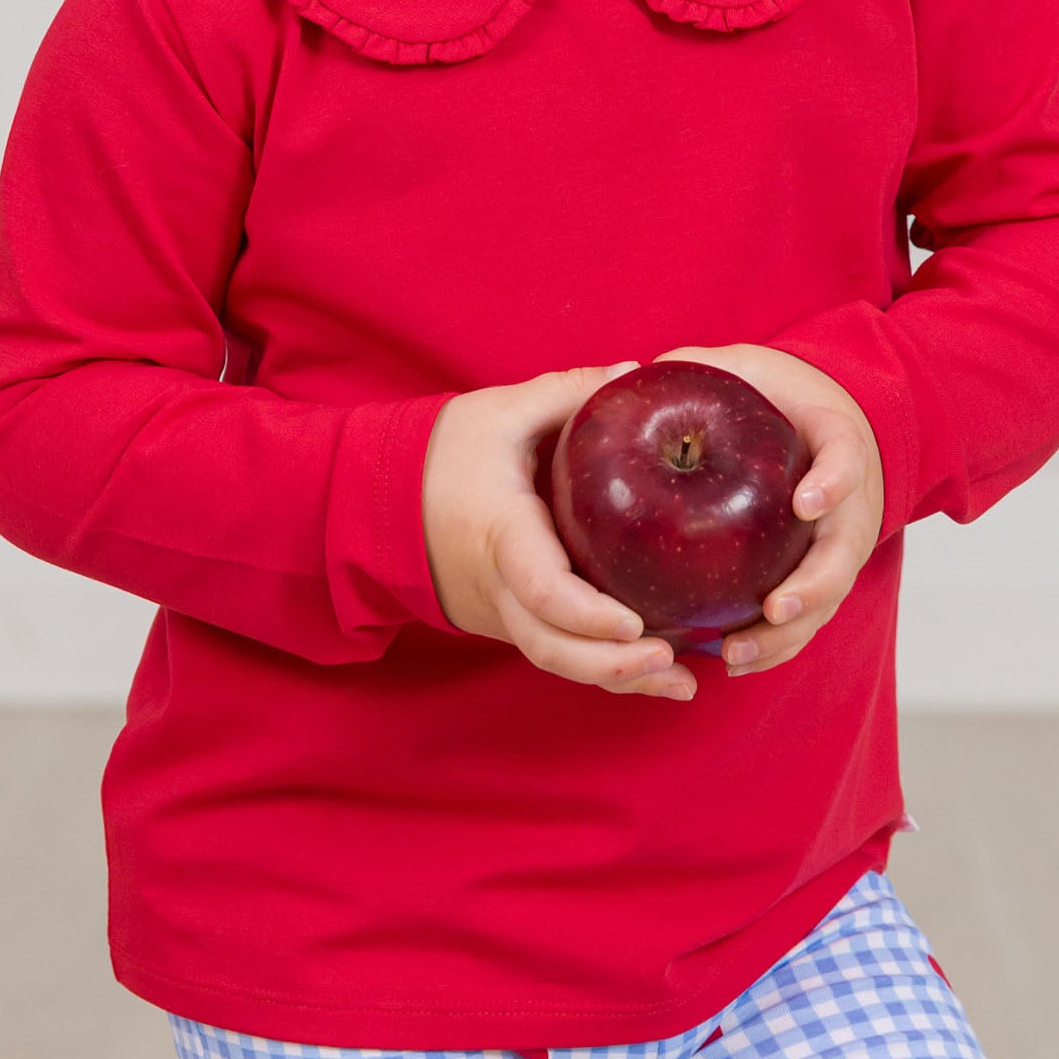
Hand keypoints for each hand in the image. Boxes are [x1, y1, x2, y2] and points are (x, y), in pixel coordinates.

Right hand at [421, 362, 697, 700]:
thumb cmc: (439, 452)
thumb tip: (633, 373)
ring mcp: (499, 612)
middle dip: (612, 667)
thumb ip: (567, 392)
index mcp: (502, 535)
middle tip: (673, 665)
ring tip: (681, 685)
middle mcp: (498, 588)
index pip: (543, 591)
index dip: (589, 616)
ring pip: (556, 662)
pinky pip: (554, 651)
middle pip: (552, 649)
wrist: (376, 495)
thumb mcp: (501, 411)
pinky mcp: (506, 619)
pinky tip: (651, 672)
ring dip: (616, 679)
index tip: (637, 623)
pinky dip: (600, 667)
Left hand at [648, 341, 884, 691]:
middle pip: (841, 556)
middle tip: (774, 608)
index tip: (805, 503)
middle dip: (811, 588)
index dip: (833, 484)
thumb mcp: (748, 367)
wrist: (826, 420)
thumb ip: (702, 367)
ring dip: (785, 634)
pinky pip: (802, 620)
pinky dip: (771, 645)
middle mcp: (847, 505)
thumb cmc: (778, 393)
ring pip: (824, 602)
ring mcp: (837, 547)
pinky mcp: (818, 577)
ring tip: (736, 652)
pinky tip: (726, 660)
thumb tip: (637, 372)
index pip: (846, 461)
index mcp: (838, 443)